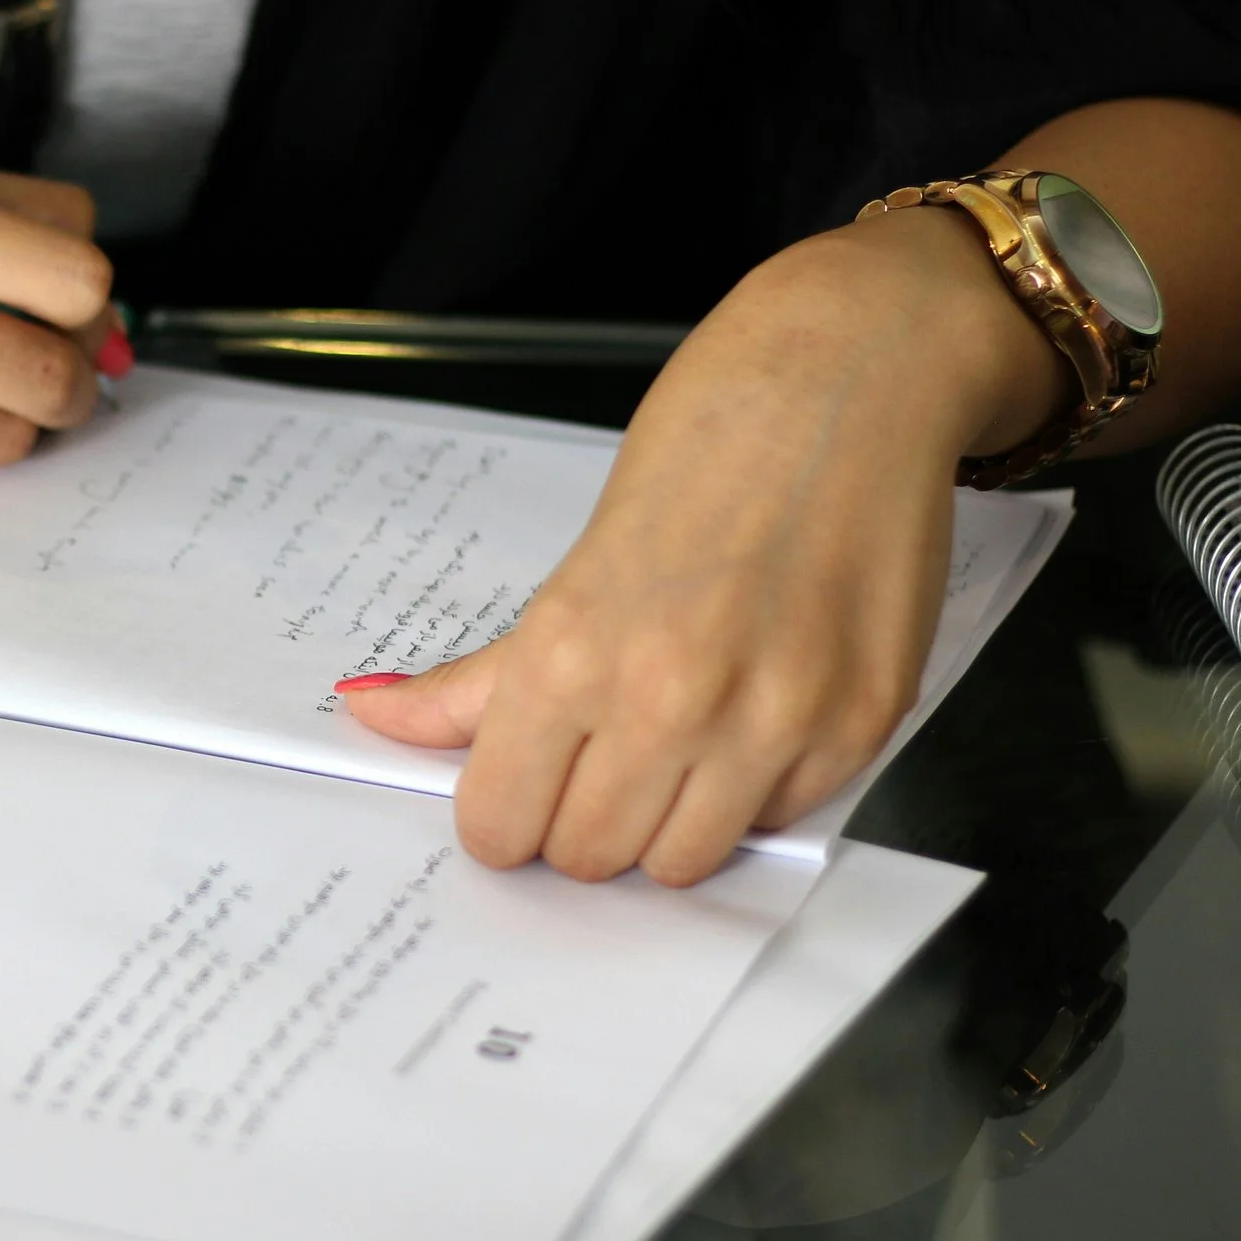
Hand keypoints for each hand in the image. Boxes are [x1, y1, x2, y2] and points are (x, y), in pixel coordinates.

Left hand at [342, 208, 1068, 884]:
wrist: (847, 376)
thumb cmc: (706, 450)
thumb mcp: (571, 564)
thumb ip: (486, 674)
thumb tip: (376, 713)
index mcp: (575, 654)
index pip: (503, 823)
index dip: (501, 815)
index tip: (514, 791)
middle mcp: (674, 699)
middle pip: (588, 856)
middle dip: (578, 821)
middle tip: (596, 758)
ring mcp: (777, 720)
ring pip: (681, 864)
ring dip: (663, 825)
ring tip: (672, 745)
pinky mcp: (863, 724)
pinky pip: (779, 820)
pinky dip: (753, 791)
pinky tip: (750, 714)